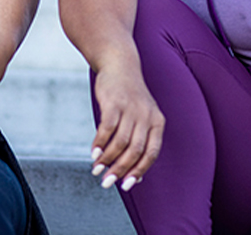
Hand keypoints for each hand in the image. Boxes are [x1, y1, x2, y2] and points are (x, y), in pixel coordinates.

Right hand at [89, 60, 164, 191]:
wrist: (120, 65)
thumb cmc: (130, 97)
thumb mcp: (142, 117)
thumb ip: (141, 143)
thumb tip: (136, 177)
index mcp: (157, 122)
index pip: (151, 153)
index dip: (139, 171)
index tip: (126, 185)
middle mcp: (146, 116)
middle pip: (135, 150)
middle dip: (119, 170)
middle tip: (107, 182)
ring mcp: (130, 108)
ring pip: (120, 142)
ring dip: (107, 159)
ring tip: (97, 169)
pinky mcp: (114, 102)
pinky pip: (107, 128)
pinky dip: (99, 144)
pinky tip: (93, 153)